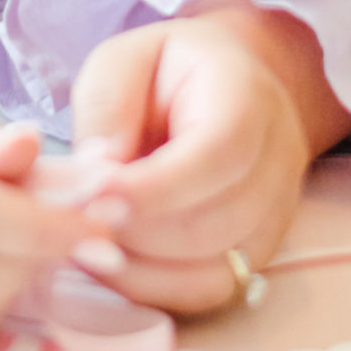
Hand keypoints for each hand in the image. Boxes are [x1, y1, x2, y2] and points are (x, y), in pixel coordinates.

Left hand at [69, 0, 350, 314]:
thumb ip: (108, 105)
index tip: (94, 195)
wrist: (233, 87)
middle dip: (138, 233)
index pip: (218, 155)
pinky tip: (110, 266)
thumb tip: (94, 172)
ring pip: (216, 270)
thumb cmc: (169, 72)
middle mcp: (276, 164)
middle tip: (74, 224)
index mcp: (247, 98)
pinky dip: (156, 290)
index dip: (156, 187)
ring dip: (142, 268)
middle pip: (216, 223)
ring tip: (83, 245)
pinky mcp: (256, 255)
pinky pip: (211, 291)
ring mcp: (274, 217)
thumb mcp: (127, 59)